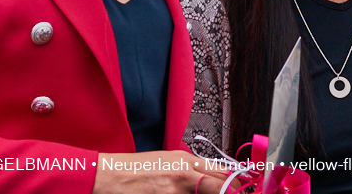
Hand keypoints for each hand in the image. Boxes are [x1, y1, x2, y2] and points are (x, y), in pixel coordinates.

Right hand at [93, 151, 228, 193]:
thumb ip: (190, 170)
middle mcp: (184, 172)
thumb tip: (209, 179)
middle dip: (227, 191)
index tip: (242, 189)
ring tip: (190, 191)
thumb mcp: (167, 162)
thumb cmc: (134, 169)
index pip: (223, 172)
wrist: (109, 175)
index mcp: (186, 161)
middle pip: (220, 185)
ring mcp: (175, 188)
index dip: (235, 184)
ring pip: (205, 193)